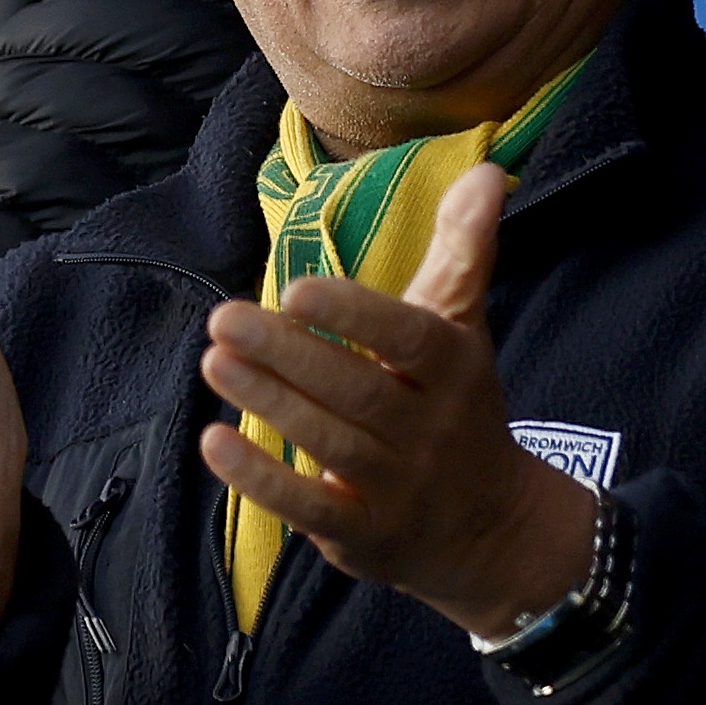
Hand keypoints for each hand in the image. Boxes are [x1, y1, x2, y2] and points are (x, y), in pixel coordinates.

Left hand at [199, 168, 594, 641]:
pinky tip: (215, 441)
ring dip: (267, 401)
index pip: (407, 337)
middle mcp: (430, 430)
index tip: (296, 289)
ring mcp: (397, 488)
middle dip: (287, 354)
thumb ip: (464, 250)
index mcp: (454, 370)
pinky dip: (261, 479)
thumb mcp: (467, 330)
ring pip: (329, 441)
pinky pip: (310, 506)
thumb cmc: (460, 408)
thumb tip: (486, 170)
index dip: (354, 315)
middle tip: (222, 317)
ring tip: (214, 359)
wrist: (491, 530)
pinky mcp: (363, 534)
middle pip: (356, 389)